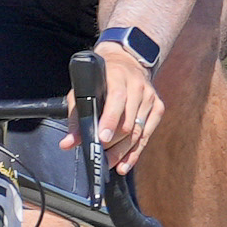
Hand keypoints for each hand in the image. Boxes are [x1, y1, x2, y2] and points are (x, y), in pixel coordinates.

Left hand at [82, 42, 166, 174]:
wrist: (126, 63)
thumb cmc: (100, 80)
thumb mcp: (83, 91)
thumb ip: (75, 117)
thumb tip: (68, 143)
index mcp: (117, 77)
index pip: (117, 99)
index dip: (110, 120)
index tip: (102, 138)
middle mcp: (137, 86)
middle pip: (128, 121)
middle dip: (114, 143)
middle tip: (101, 157)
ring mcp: (150, 97)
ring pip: (138, 131)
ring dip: (123, 151)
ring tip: (110, 164)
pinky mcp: (158, 107)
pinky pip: (147, 135)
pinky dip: (135, 152)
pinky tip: (125, 164)